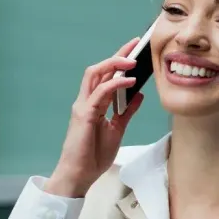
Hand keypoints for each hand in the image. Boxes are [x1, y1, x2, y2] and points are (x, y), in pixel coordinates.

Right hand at [46, 38, 147, 197]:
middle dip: (117, 55)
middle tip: (136, 44)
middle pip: (99, 69)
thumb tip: (139, 95)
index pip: (105, 75)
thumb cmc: (93, 155)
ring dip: (114, 64)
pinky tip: (130, 81)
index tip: (135, 48)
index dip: (118, 60)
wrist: (80, 175)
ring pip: (95, 75)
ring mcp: (83, 106)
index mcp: (93, 104)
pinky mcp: (84, 115)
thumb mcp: (117, 130)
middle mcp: (86, 101)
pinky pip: (100, 93)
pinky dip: (115, 84)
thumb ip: (126, 112)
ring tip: (133, 59)